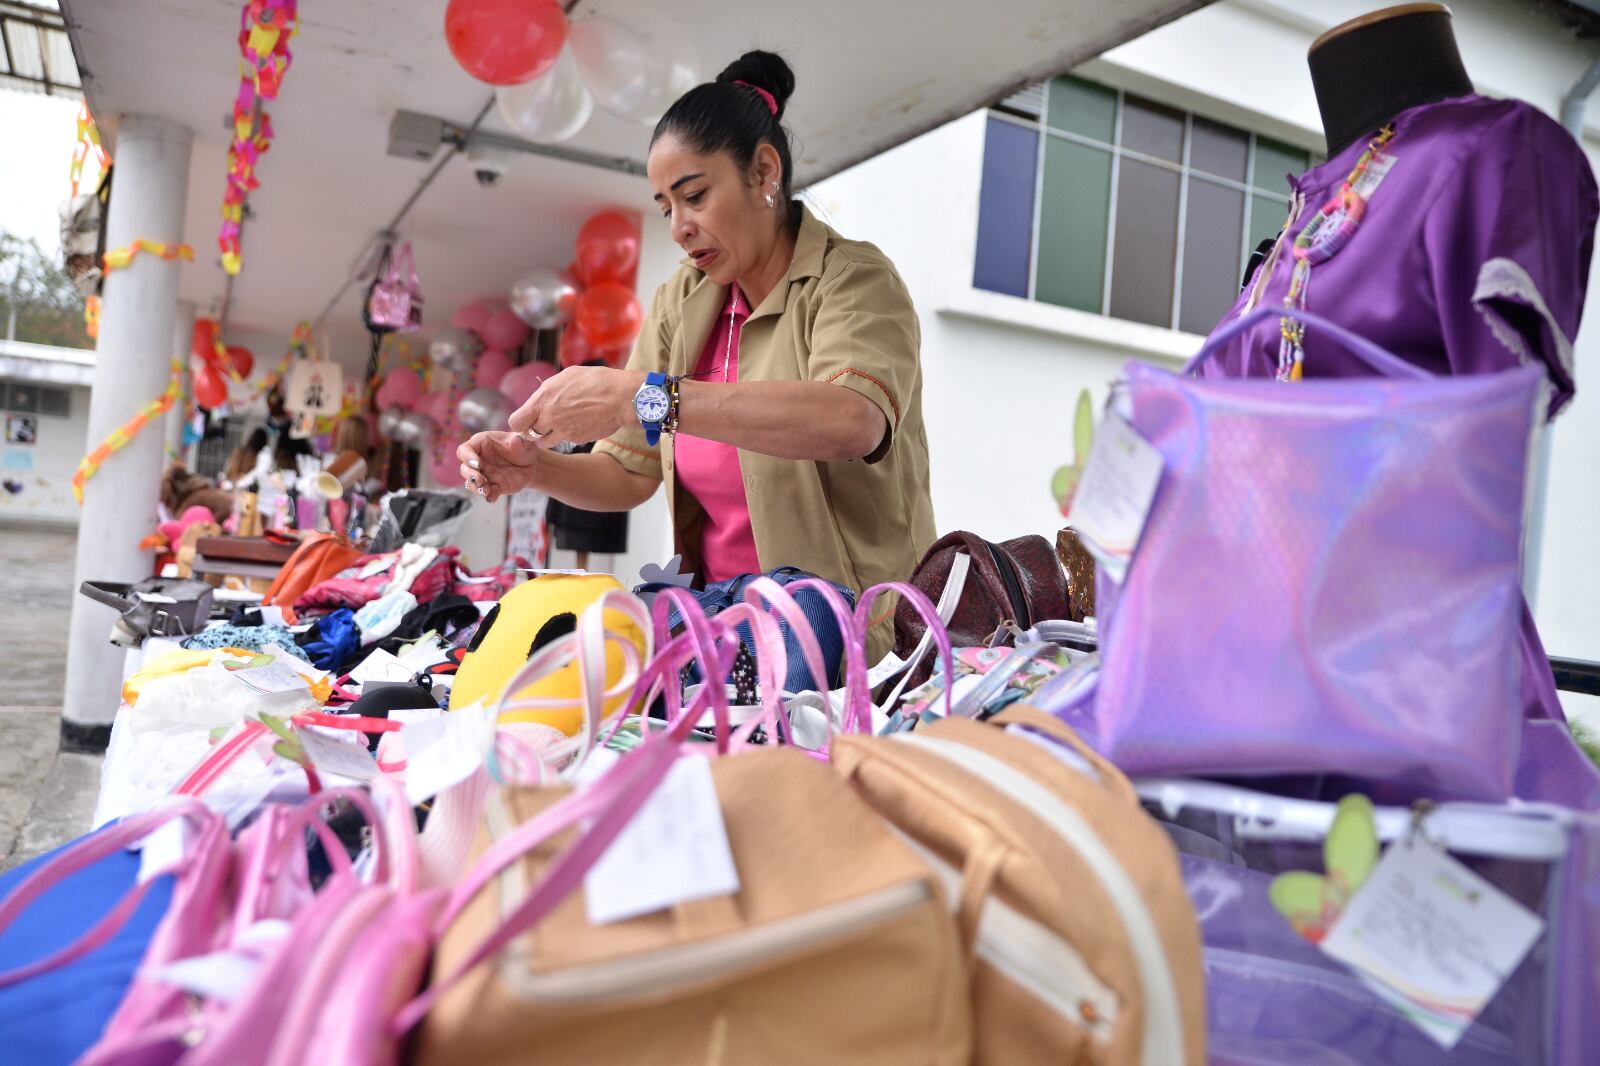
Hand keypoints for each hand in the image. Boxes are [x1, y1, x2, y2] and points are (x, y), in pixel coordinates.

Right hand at [457, 431, 543, 502]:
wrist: (532, 464)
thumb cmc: (523, 447)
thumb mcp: (524, 441)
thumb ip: (520, 440)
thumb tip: (516, 441)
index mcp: (481, 444)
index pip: (465, 450)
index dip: (467, 457)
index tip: (477, 464)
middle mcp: (479, 459)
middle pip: (465, 468)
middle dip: (470, 475)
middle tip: (480, 479)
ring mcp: (484, 474)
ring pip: (472, 482)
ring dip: (476, 487)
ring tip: (485, 490)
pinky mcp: (492, 486)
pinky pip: (487, 493)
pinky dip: (489, 496)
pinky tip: (493, 497)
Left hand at [507, 366, 641, 447]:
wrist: (621, 397)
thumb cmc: (596, 381)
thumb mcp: (566, 376)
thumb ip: (548, 390)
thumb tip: (542, 397)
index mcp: (543, 399)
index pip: (516, 422)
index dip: (521, 422)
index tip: (528, 419)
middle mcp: (550, 418)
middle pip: (530, 435)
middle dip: (536, 429)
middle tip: (546, 421)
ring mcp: (563, 432)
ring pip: (546, 442)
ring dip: (550, 435)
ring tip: (563, 423)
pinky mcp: (577, 440)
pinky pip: (567, 441)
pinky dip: (570, 435)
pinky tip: (581, 423)